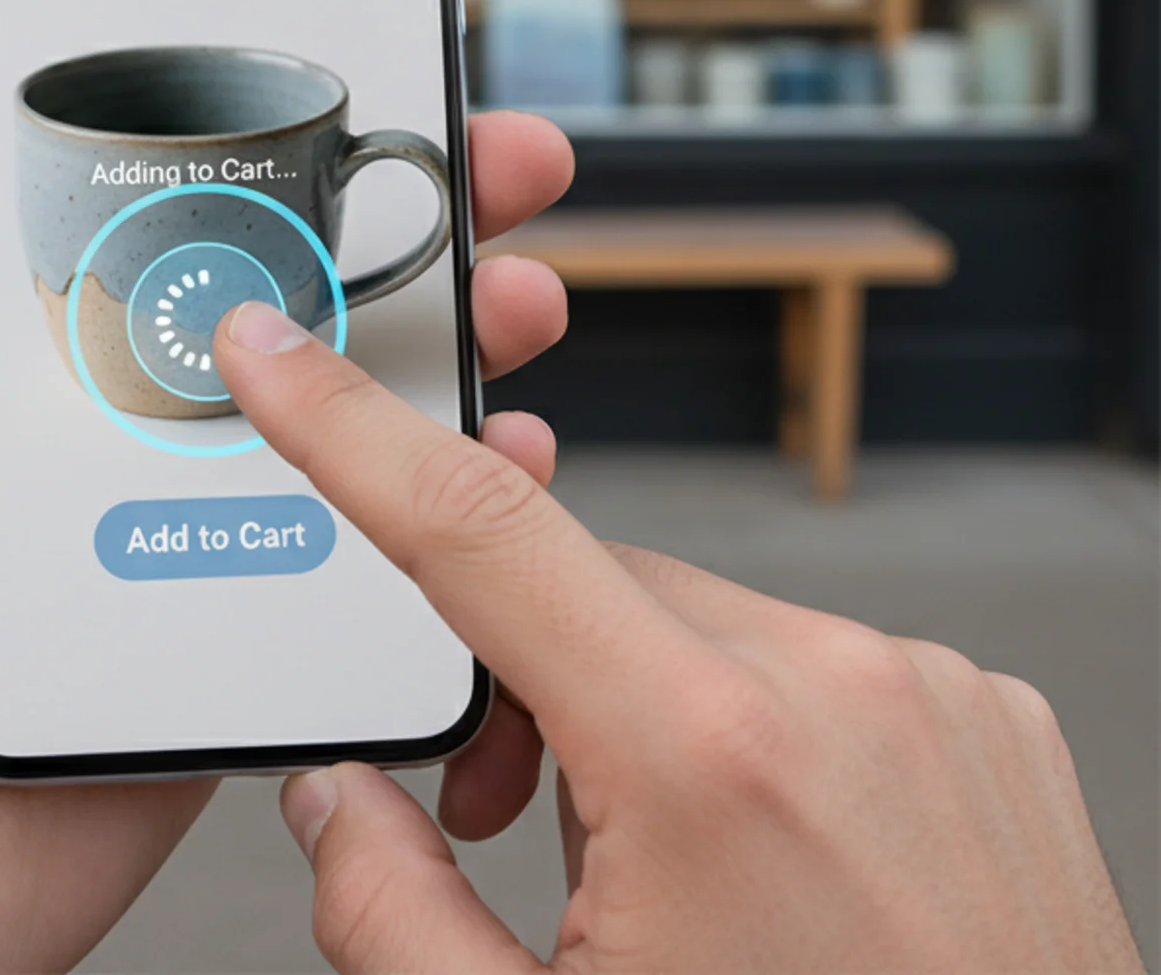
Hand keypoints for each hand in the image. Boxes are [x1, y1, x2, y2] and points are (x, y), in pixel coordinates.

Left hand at [0, 46, 575, 972]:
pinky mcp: (220, 626)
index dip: (236, 143)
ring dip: (433, 344)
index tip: (329, 80)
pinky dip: (430, 501)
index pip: (130, 214)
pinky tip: (497, 463)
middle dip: (385, 222)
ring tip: (514, 294)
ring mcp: (167, 527)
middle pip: (262, 297)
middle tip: (485, 166)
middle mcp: (93, 430)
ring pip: (326, 411)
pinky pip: (341, 547)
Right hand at [213, 308, 1141, 974]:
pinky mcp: (991, 723)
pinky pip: (812, 668)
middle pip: (587, 589)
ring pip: (697, 628)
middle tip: (509, 818)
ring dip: (646, 712)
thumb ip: (392, 912)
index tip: (278, 356)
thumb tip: (336, 802)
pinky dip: (758, 732)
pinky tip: (777, 867)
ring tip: (670, 878)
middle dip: (520, 680)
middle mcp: (832, 689)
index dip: (347, 426)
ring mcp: (927, 697)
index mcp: (705, 758)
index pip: (473, 528)